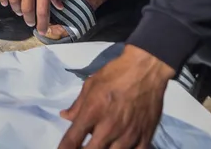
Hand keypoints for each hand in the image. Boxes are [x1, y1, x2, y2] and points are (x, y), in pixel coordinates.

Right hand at [0, 0, 60, 27]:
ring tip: (20, 12)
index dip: (43, 23)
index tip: (42, 31)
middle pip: (26, 9)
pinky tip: (6, 3)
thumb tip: (59, 6)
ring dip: (17, 10)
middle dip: (29, 19)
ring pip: (13, 1)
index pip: (42, 9)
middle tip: (31, 23)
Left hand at [58, 45, 173, 148]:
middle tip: (84, 145)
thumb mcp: (90, 85)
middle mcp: (108, 128)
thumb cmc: (115, 74)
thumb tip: (65, 116)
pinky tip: (121, 146)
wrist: (145, 70)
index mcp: (92, 113)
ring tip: (103, 144)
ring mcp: (128, 135)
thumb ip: (77, 105)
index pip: (72, 140)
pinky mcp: (145, 137)